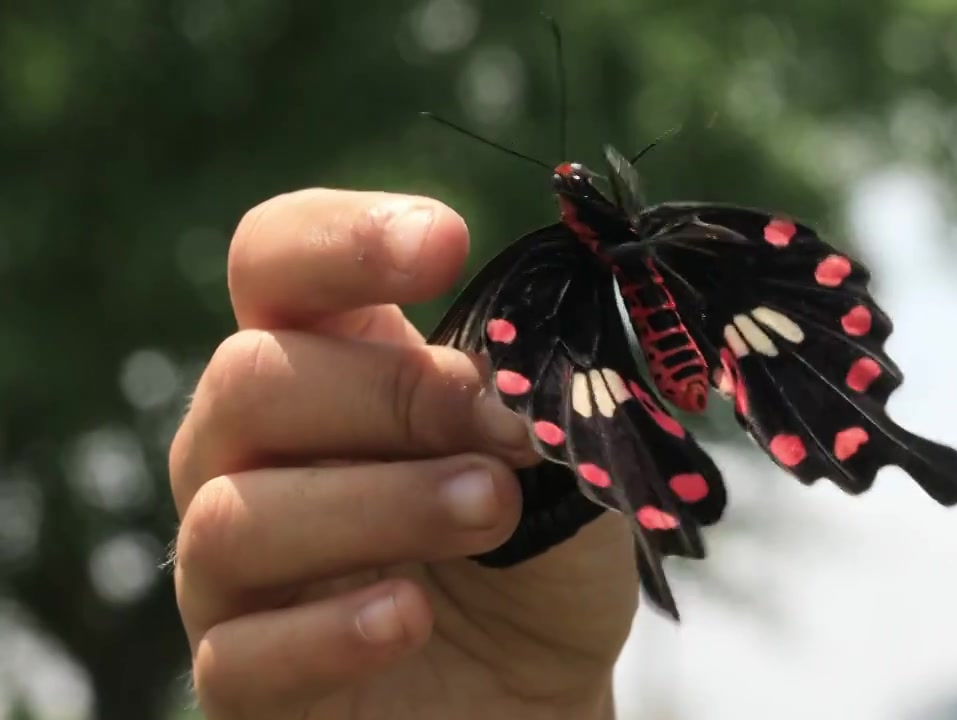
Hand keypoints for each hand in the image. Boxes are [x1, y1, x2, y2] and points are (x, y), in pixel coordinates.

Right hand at [169, 189, 637, 718]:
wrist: (535, 696)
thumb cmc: (537, 559)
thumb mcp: (561, 461)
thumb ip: (527, 404)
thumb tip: (497, 375)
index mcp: (332, 365)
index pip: (277, 262)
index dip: (340, 240)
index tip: (443, 244)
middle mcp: (256, 453)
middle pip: (249, 378)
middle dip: (386, 394)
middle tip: (499, 433)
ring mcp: (237, 570)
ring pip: (234, 515)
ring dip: (378, 505)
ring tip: (492, 512)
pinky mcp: (246, 676)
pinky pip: (238, 652)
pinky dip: (330, 631)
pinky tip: (411, 620)